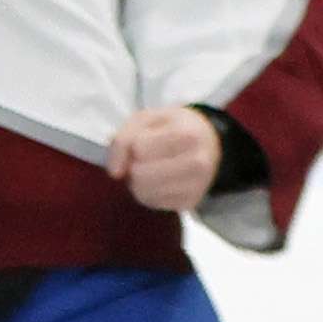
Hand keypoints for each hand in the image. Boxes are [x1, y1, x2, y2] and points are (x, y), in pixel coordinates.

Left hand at [112, 103, 227, 214]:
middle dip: (133, 166)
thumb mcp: (147, 119)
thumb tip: (114, 171)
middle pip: (140, 175)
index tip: (141, 140)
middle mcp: (197, 162)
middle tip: (143, 158)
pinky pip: (152, 203)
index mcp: (187, 134)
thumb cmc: (173, 127)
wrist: (208, 141)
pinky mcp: (190, 202)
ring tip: (150, 169)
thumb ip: (123, 139)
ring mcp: (196, 185)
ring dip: (137, 182)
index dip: (132, 145)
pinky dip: (148, 192)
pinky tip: (158, 180)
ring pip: (144, 193)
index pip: (139, 148)